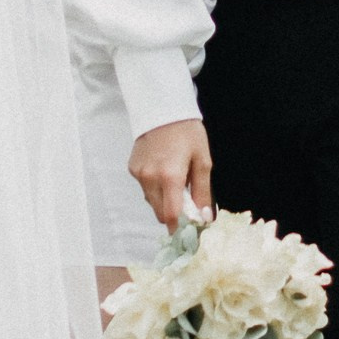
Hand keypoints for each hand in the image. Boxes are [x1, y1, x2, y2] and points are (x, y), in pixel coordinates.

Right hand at [128, 115, 212, 231]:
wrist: (163, 106)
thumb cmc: (187, 131)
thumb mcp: (202, 160)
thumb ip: (203, 192)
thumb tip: (205, 219)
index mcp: (170, 176)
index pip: (172, 216)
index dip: (181, 228)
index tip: (191, 232)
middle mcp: (150, 178)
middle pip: (160, 214)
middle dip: (175, 215)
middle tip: (188, 203)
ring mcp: (139, 174)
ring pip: (152, 202)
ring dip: (164, 201)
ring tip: (176, 181)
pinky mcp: (133, 169)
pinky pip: (145, 189)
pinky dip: (155, 188)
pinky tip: (163, 170)